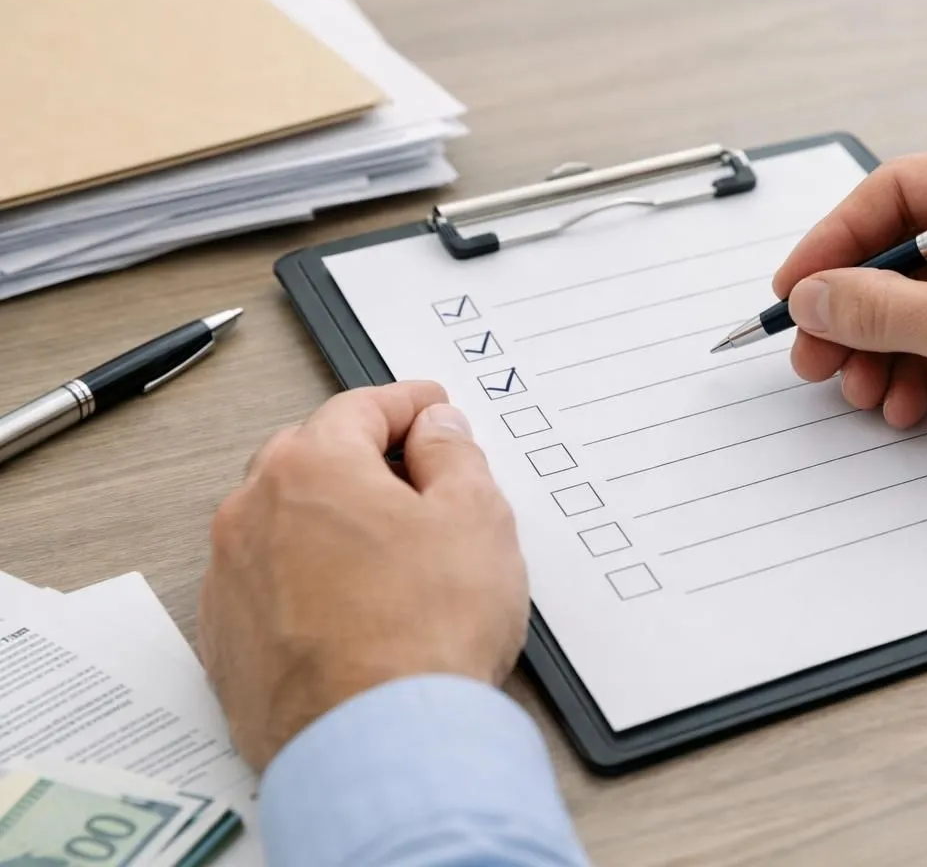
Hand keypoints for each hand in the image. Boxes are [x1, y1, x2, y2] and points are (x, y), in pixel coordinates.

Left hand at [198, 382, 526, 771]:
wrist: (377, 745)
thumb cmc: (424, 634)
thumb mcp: (476, 516)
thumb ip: (453, 454)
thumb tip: (436, 429)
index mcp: (310, 466)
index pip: (361, 407)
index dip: (409, 405)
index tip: (432, 410)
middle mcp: (251, 513)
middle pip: (312, 460)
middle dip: (365, 462)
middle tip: (420, 483)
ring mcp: (229, 580)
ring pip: (285, 525)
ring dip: (331, 525)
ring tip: (392, 558)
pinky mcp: (226, 642)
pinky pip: (268, 586)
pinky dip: (307, 583)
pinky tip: (355, 610)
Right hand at [772, 150, 926, 487]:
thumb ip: (887, 309)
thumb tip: (819, 295)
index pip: (898, 193)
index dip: (837, 240)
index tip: (797, 287)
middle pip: (903, 254)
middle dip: (856, 311)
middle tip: (816, 354)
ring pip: (924, 305)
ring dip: (884, 351)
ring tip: (862, 391)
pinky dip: (922, 372)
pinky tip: (906, 404)